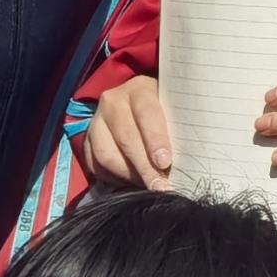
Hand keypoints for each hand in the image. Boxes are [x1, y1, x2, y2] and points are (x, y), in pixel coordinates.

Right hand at [82, 72, 174, 190]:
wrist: (140, 101)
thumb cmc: (166, 107)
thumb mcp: (175, 108)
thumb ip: (179, 128)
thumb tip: (187, 163)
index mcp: (139, 89)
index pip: (146, 114)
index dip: (155, 140)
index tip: (165, 163)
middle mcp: (113, 102)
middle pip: (125, 138)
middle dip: (144, 166)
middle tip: (159, 186)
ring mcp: (97, 121)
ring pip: (106, 154)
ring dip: (128, 175)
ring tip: (147, 186)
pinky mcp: (88, 139)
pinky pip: (94, 164)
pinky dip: (113, 178)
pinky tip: (131, 182)